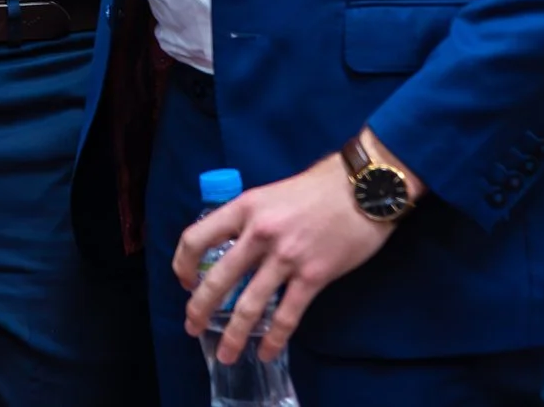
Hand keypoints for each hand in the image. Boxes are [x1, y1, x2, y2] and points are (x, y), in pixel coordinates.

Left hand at [172, 151, 401, 363]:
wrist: (361, 188)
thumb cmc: (316, 189)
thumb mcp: (269, 195)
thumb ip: (249, 220)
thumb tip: (231, 246)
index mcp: (243, 208)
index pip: (196, 238)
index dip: (183, 264)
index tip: (185, 281)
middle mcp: (259, 233)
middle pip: (218, 279)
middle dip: (199, 308)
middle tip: (191, 326)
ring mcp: (286, 257)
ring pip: (249, 304)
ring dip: (234, 335)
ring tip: (225, 354)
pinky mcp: (313, 276)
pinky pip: (287, 315)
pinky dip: (274, 338)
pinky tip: (266, 352)